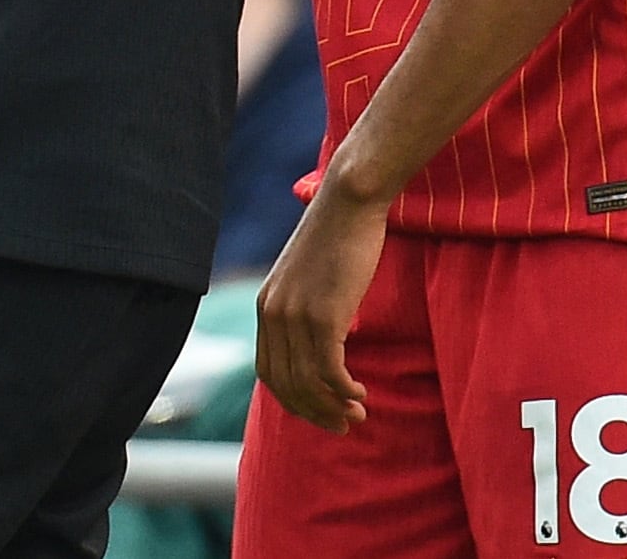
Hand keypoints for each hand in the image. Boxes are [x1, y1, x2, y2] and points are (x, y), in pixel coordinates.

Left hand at [254, 176, 387, 430]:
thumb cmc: (338, 236)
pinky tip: (361, 393)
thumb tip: (320, 342)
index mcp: (266, 306)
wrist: (350, 202)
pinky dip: (345, 390)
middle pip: (286, 385)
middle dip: (314, 412)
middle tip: (343, 425)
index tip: (319, 412)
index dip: (293, 400)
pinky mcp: (323, 315)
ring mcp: (296, 315)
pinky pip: (329, 371)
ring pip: (308, 383)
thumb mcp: (308, 278)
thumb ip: (304, 309)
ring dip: (332, 407)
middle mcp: (273, 314)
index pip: (268, 372)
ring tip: (357, 416)